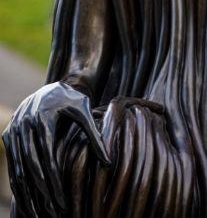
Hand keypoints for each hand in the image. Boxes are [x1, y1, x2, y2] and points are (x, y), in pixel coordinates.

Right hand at [2, 81, 109, 217]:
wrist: (50, 88)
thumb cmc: (72, 101)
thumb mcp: (85, 111)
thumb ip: (95, 135)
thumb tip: (109, 162)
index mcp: (43, 116)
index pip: (48, 157)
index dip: (55, 181)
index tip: (63, 201)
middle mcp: (24, 122)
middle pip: (32, 166)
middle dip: (43, 192)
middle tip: (54, 211)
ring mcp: (14, 129)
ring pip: (19, 168)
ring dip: (28, 193)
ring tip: (39, 212)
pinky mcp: (8, 134)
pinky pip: (13, 164)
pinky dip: (18, 183)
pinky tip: (27, 200)